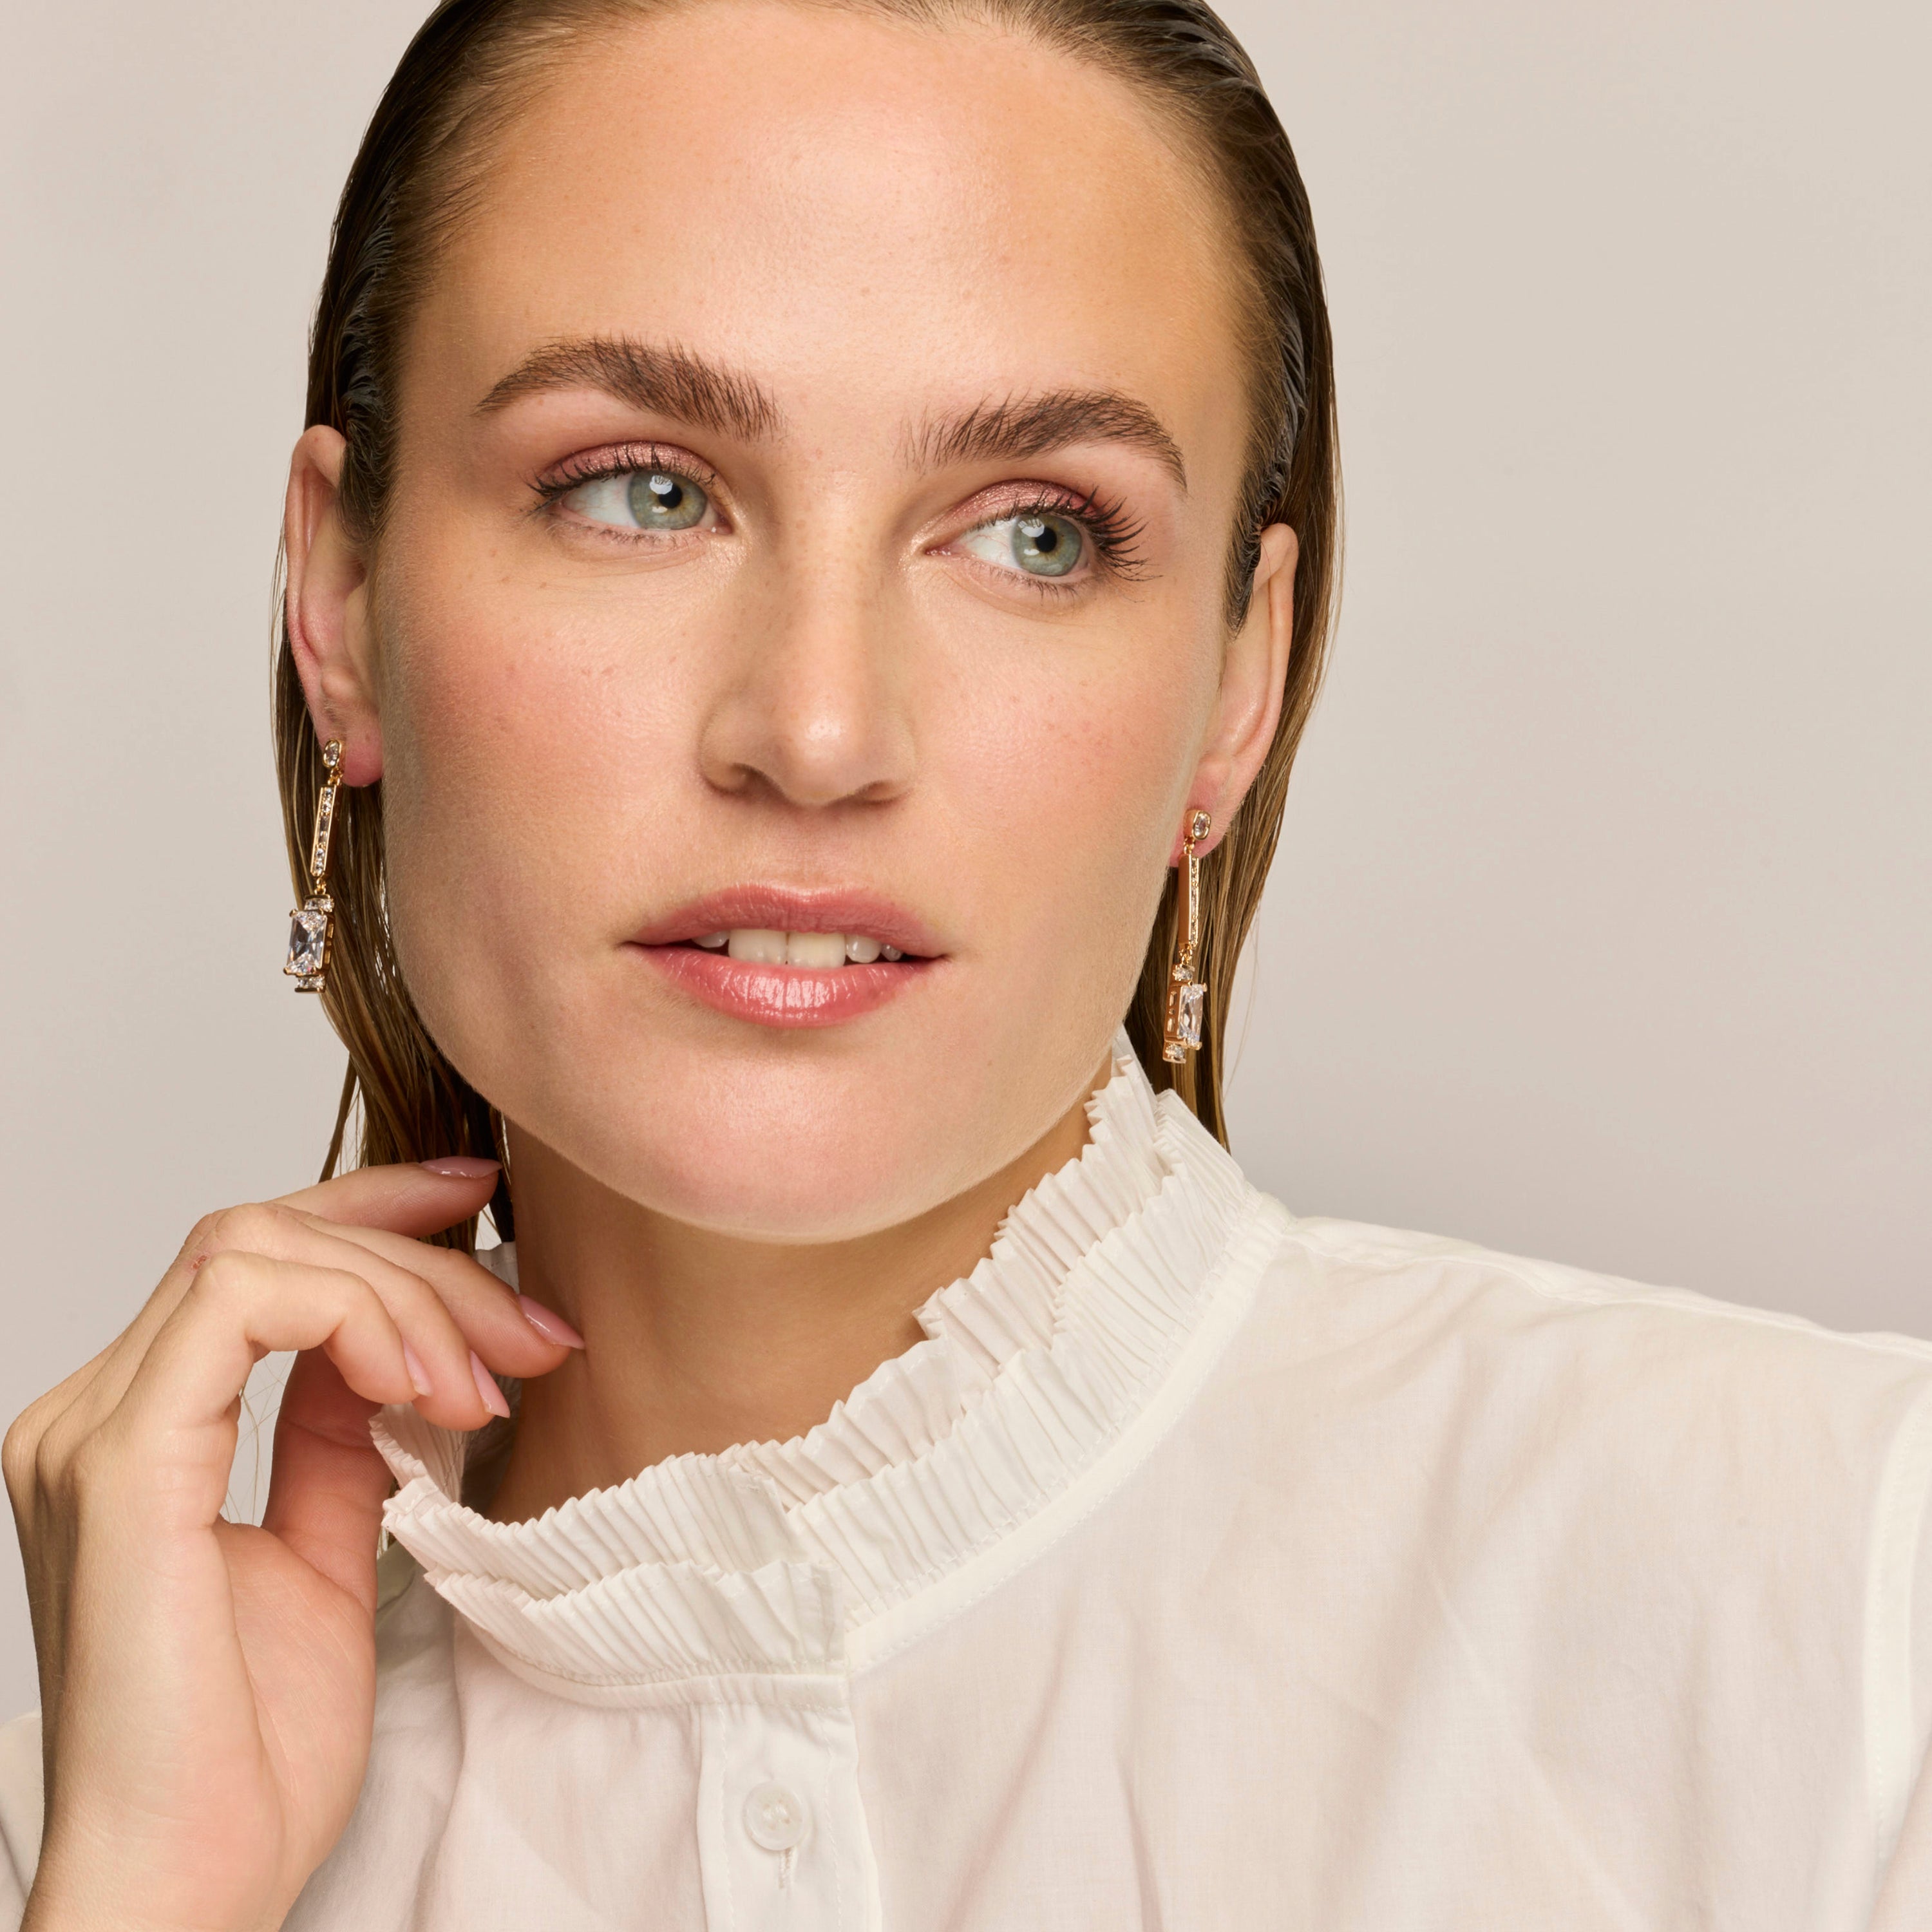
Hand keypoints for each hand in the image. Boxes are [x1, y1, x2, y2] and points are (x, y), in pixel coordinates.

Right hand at [3, 1161, 576, 1931]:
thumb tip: (399, 1348)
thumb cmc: (249, 1755)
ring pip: (260, 1250)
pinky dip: (357, 1318)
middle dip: (426, 1262)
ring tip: (487, 1387)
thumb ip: (341, 1438)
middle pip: (271, 1237)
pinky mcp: (118, 1464)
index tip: (485, 1200)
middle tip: (532, 1333)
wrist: (192, 1886)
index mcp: (136, 1431)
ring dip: (407, 1295)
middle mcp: (93, 1414)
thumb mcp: (329, 1554)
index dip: (373, 1206)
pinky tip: (431, 1389)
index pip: (254, 1256)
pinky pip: (240, 1306)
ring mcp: (93, 1432)